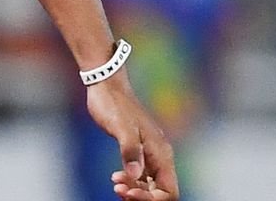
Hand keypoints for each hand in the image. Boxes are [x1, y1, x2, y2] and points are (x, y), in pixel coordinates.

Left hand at [87, 76, 179, 199]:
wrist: (106, 86)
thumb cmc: (113, 104)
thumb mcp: (121, 127)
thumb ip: (130, 150)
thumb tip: (135, 175)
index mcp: (161, 152)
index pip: (169, 190)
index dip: (151, 198)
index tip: (129, 192)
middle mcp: (160, 156)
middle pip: (161, 191)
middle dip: (142, 196)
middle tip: (118, 190)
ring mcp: (150, 154)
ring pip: (151, 185)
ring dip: (135, 190)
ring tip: (116, 185)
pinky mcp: (139, 151)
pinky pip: (142, 176)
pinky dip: (131, 182)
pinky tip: (116, 178)